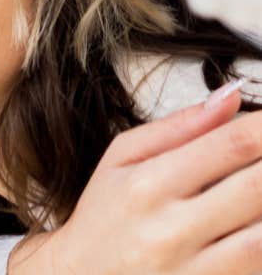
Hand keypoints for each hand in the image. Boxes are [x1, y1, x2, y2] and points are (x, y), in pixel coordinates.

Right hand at [9, 83, 261, 274]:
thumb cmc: (105, 215)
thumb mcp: (122, 155)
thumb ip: (180, 125)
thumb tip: (231, 95)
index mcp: (148, 183)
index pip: (228, 145)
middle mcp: (172, 230)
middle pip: (256, 188)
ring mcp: (193, 272)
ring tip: (260, 184)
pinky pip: (254, 268)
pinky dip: (261, 244)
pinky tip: (252, 218)